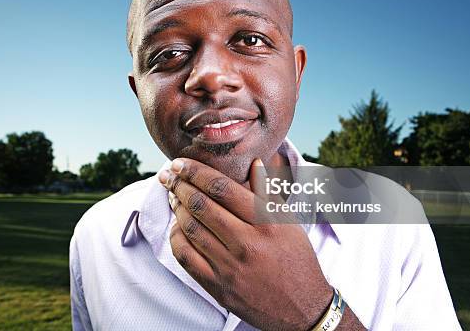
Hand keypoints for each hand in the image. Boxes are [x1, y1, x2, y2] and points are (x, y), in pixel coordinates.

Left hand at [159, 157, 333, 330]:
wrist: (301, 308)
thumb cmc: (295, 259)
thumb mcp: (288, 221)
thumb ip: (268, 191)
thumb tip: (254, 162)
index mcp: (265, 222)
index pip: (222, 188)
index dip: (196, 171)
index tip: (180, 163)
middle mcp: (246, 243)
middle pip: (201, 205)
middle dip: (179, 185)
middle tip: (169, 175)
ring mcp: (230, 267)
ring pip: (190, 229)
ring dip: (177, 208)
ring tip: (173, 196)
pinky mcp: (218, 286)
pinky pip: (186, 257)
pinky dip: (176, 237)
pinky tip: (177, 226)